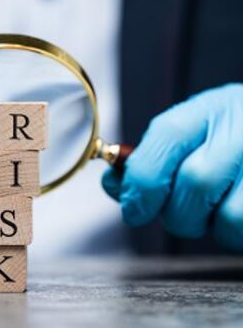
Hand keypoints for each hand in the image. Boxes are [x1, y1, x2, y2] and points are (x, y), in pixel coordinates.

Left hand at [102, 83, 242, 249]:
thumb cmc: (222, 140)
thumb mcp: (187, 135)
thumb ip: (146, 160)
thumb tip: (113, 184)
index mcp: (209, 109)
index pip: (166, 138)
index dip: (141, 182)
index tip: (133, 210)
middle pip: (195, 182)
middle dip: (176, 212)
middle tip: (180, 212)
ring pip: (229, 217)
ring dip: (211, 227)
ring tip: (214, 210)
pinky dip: (234, 235)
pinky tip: (234, 212)